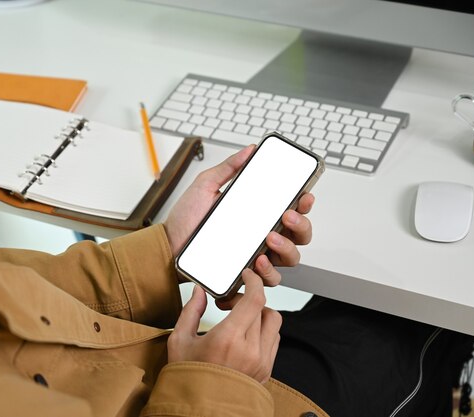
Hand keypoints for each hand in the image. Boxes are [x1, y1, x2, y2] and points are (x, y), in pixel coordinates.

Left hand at [164, 146, 314, 285]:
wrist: (168, 244)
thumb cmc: (187, 218)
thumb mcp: (206, 186)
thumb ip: (228, 168)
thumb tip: (249, 150)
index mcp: (258, 214)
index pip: (292, 209)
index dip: (304, 203)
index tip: (303, 196)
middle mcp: (262, 235)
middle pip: (300, 235)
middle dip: (301, 225)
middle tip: (287, 216)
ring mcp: (256, 256)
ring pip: (290, 258)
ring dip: (287, 248)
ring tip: (270, 239)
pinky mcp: (246, 274)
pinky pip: (268, 280)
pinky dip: (268, 272)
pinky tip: (256, 262)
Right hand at [167, 269, 281, 383]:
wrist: (200, 411)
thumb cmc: (187, 379)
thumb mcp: (180, 341)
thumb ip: (191, 311)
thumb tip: (198, 291)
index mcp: (228, 339)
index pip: (255, 299)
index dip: (254, 282)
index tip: (247, 275)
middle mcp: (250, 350)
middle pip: (264, 308)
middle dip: (248, 298)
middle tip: (230, 303)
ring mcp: (261, 362)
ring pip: (273, 323)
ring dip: (259, 314)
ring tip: (239, 319)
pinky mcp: (266, 371)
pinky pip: (274, 341)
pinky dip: (263, 331)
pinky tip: (245, 334)